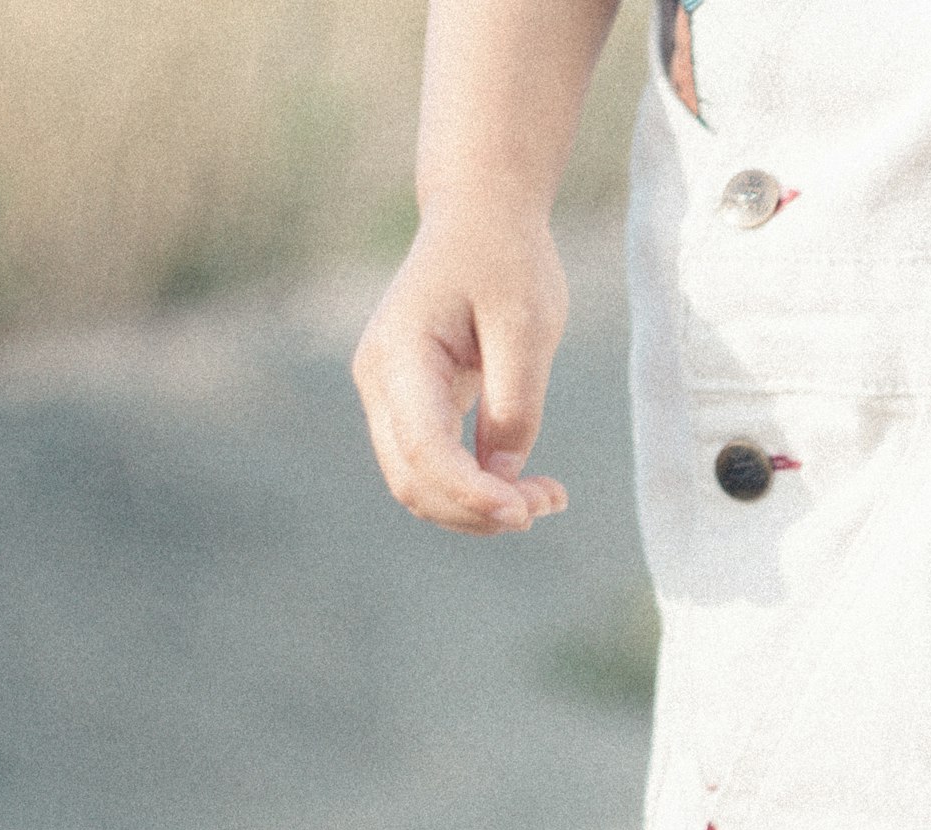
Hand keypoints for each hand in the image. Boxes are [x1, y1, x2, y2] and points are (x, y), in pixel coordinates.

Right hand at [351, 211, 573, 533]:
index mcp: (400, 354)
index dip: (471, 495)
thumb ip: (515, 404)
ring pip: (420, 484)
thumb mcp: (528, 326)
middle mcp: (379, 379)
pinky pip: (436, 466)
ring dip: (479, 507)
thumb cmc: (506, 258)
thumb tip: (505, 480)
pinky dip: (478, 488)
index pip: (424, 450)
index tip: (527, 514)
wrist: (479, 215)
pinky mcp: (412, 403)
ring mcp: (389, 394)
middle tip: (551, 503)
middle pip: (413, 482)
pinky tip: (529, 486)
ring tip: (549, 498)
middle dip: (478, 511)